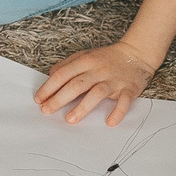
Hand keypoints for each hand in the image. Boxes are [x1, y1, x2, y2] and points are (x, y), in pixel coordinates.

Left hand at [35, 41, 155, 125]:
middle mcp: (98, 70)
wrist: (136, 53)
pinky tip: (110, 122)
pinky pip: (124, 101)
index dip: (49, 87)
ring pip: (97, 93)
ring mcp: (114, 80)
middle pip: (76, 84)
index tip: (39, 99)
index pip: (63, 74)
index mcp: (86, 61)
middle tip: (47, 110)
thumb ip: (67, 65)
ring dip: (83, 107)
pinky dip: (117, 112)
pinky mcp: (129, 89)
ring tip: (70, 119)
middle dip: (59, 98)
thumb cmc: (107, 58)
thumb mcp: (85, 55)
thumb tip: (50, 77)